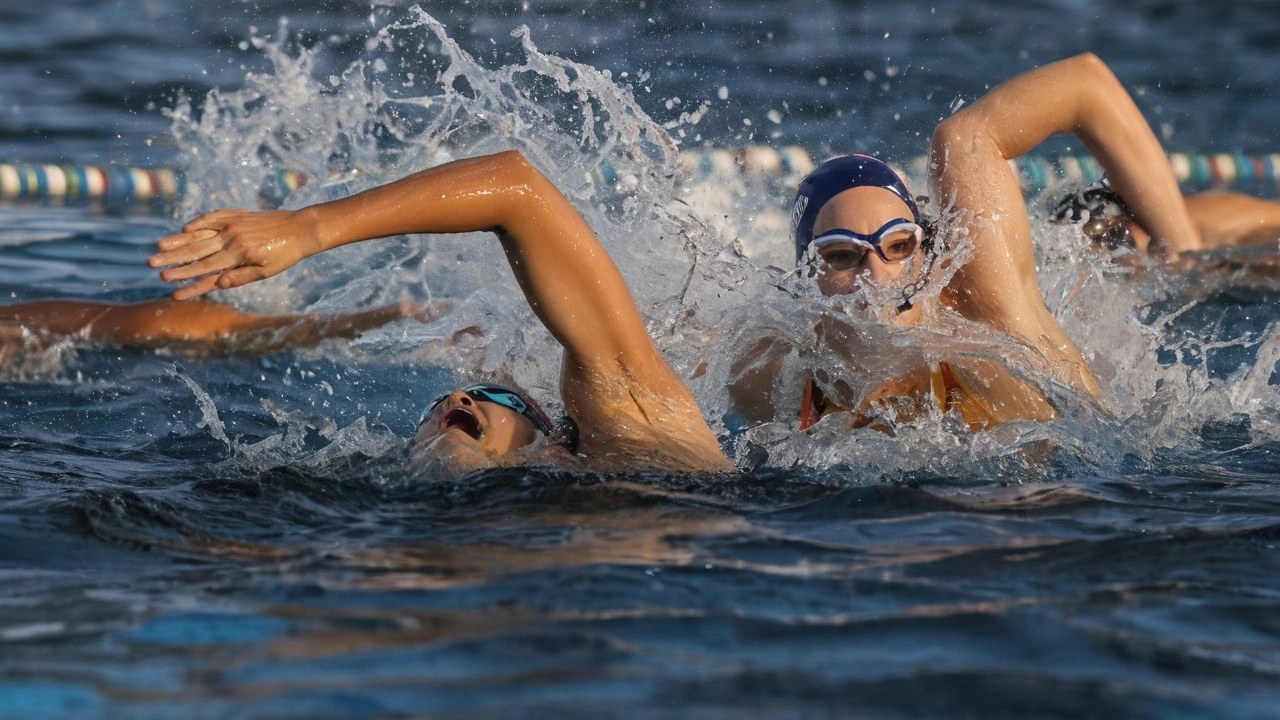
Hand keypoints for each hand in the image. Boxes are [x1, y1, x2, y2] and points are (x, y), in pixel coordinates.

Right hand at [148, 209, 321, 299]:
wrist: (302, 228)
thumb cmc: (285, 255)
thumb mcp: (266, 271)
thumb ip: (240, 277)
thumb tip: (217, 284)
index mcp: (239, 254)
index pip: (205, 267)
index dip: (185, 275)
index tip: (166, 280)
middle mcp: (232, 237)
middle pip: (197, 250)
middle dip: (173, 258)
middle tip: (151, 262)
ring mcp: (233, 224)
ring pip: (200, 233)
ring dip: (179, 240)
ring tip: (159, 245)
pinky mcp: (237, 215)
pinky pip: (212, 217)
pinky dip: (198, 222)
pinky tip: (185, 229)